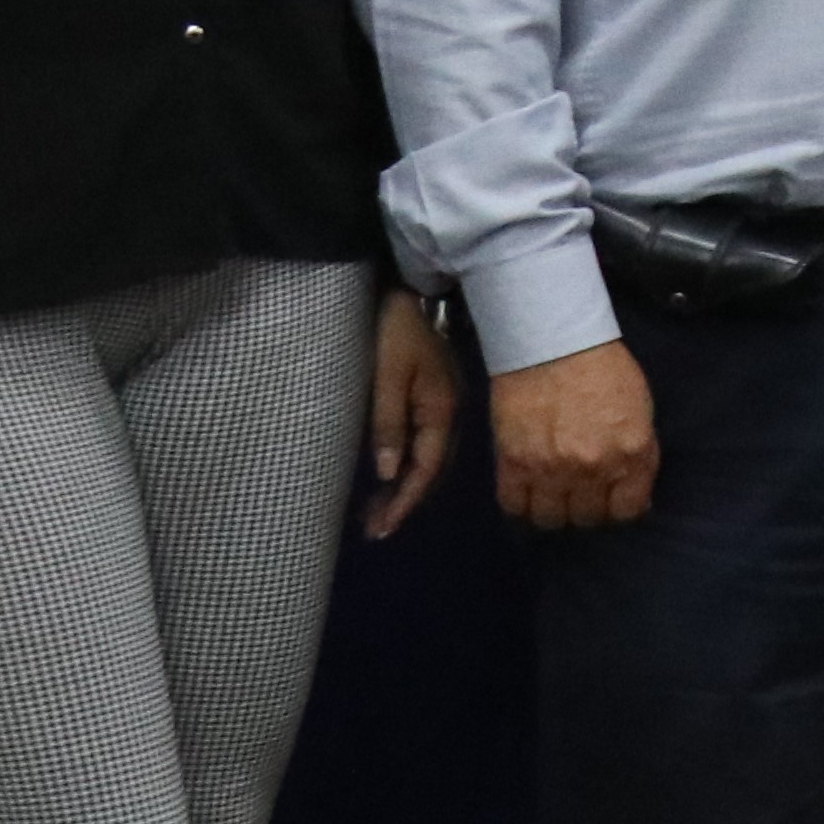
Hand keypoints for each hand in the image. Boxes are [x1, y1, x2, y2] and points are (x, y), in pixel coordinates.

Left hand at [358, 288, 459, 536]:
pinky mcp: (433, 399)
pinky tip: (391, 475)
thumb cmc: (394, 332)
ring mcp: (443, 407)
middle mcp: (448, 416)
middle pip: (430, 472)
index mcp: (440, 413)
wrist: (410, 293)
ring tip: (378, 512)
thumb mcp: (386, 377)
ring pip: (428, 460)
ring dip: (405, 488)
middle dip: (404, 503)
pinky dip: (407, 467)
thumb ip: (388, 425)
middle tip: (375, 530)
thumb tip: (387, 474)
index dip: (403, 502)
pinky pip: (424, 445)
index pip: (424, 471)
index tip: (381, 529)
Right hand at [488, 341, 659, 529]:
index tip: (611, 501)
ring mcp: (551, 470)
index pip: (627, 511)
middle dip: (586, 509)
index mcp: (631, 454)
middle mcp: (593, 469)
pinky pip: (514, 505)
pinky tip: (527, 494)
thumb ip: (639, 454)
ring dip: (554, 511)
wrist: (553, 342)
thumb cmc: (604, 369)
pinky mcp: (513, 463)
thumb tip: (635, 489)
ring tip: (554, 496)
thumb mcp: (641, 410)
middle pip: (587, 518)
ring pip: (551, 519)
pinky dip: (520, 506)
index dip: (619, 509)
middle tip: (581, 493)